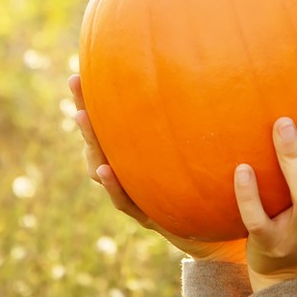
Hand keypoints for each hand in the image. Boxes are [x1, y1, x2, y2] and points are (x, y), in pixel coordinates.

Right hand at [69, 74, 247, 263]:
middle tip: (75, 83)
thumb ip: (205, 115)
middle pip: (101, 138)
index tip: (82, 70)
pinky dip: (114, 185)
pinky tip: (105, 170)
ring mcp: (135, 192)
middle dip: (87, 111)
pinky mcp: (147, 216)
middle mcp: (132, 169)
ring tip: (82, 117)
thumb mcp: (209, 146)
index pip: (113, 119)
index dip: (95, 96)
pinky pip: (124, 200)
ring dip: (92, 144)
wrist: (221, 232)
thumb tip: (216, 64)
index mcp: (141, 150)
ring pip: (102, 167)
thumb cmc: (215, 183)